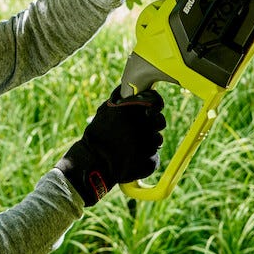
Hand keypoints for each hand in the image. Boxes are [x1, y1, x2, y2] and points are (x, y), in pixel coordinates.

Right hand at [57, 87, 166, 205]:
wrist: (93, 163)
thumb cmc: (98, 135)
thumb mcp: (106, 109)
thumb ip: (121, 98)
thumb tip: (134, 90)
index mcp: (135, 109)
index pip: (156, 101)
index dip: (155, 105)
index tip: (150, 111)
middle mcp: (145, 124)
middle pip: (160, 122)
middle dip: (152, 126)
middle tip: (137, 133)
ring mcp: (150, 144)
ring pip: (157, 141)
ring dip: (147, 143)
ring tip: (129, 148)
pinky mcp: (151, 161)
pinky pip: (153, 157)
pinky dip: (144, 159)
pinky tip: (130, 159)